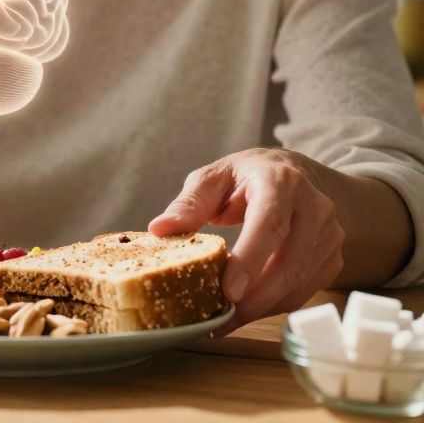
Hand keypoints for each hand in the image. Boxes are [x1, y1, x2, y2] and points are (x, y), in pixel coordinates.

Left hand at [149, 148, 345, 333]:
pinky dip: (273, 306)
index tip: (228, 292)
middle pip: (289, 264)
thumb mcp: (214, 178)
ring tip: (224, 319)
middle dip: (254, 299)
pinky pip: (304, 291)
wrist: (294, 174)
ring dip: (261, 308)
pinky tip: (246, 309)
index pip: (270, 225)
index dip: (251, 260)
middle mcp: (315, 209)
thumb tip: (160, 229)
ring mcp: (329, 236)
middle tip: (219, 320)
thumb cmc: (246, 178)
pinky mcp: (332, 258)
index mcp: (282, 182)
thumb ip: (189, 203)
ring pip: (298, 284)